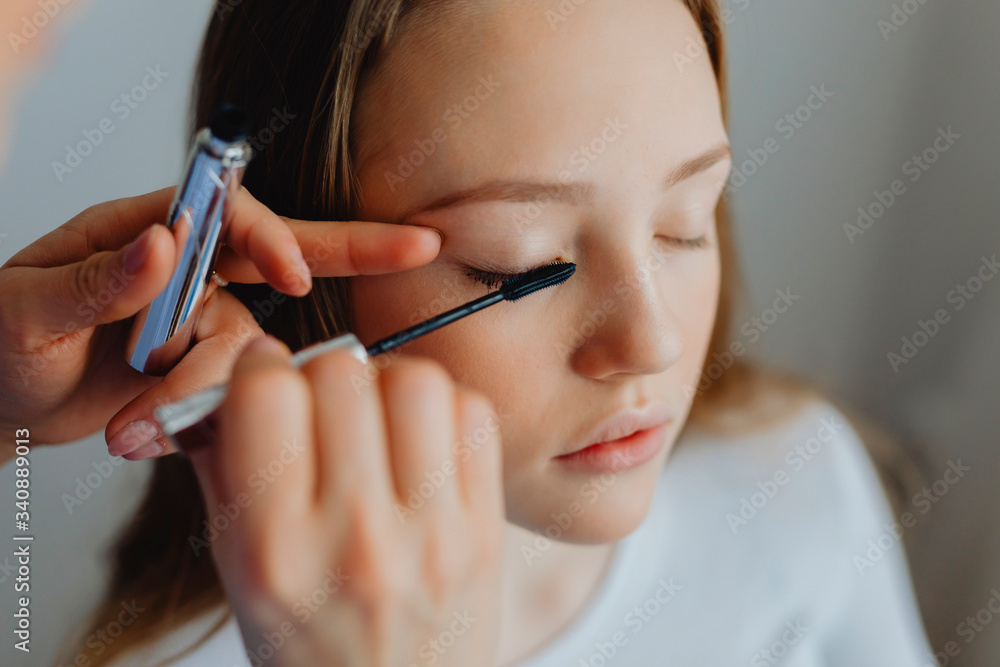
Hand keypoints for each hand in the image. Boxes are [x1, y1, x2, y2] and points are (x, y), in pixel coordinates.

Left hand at [0, 186, 440, 461]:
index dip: (270, 237)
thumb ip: (98, 278)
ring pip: (251, 349)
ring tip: (135, 430)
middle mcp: (187, 270)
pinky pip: (236, 387)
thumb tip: (167, 239)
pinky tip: (157, 436)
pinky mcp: (203, 368)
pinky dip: (208, 415)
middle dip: (356, 249)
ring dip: (206, 390)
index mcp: (145, 230)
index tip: (289, 272)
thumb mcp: (25, 309)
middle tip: (421, 245)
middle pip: (285, 252)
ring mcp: (200, 320)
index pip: (229, 215)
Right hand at [186, 337, 503, 666]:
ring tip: (377, 417)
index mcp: (275, 552)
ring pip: (416, 382)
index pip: (266, 396)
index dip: (260, 368)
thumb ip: (224, 467)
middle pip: (342, 375)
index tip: (265, 378)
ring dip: (388, 382)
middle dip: (320, 373)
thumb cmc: (311, 652)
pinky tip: (421, 441)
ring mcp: (432, 535)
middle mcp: (356, 540)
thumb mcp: (239, 573)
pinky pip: (473, 416)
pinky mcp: (486, 530)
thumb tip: (224, 378)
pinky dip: (442, 408)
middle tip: (321, 402)